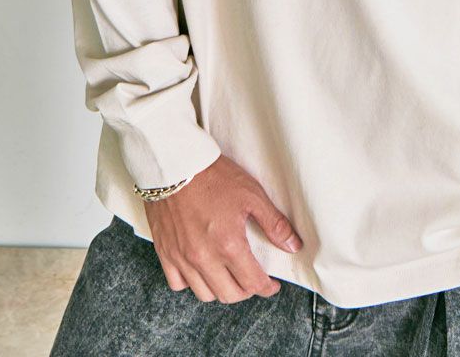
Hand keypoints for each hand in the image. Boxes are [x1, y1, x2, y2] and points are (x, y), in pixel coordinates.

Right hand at [144, 154, 302, 303]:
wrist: (176, 164)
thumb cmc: (214, 176)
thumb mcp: (252, 194)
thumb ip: (274, 223)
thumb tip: (293, 245)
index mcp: (228, 245)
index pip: (252, 283)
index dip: (266, 287)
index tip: (271, 284)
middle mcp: (204, 257)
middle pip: (229, 294)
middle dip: (246, 290)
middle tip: (253, 279)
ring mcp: (182, 257)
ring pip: (204, 293)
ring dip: (221, 289)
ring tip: (229, 275)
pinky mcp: (166, 252)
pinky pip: (178, 283)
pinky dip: (192, 282)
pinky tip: (201, 269)